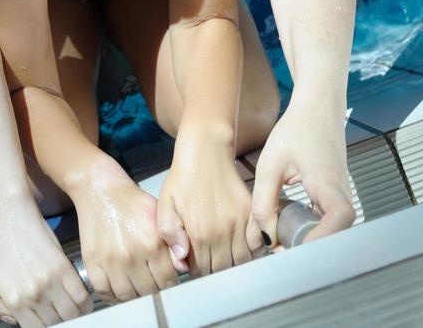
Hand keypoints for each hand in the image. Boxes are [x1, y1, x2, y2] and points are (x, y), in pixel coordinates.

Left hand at [0, 210, 91, 326]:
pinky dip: (85, 305)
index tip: (45, 321)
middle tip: (58, 315)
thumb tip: (14, 321)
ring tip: (70, 311)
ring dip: (74, 316)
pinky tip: (80, 303)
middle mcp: (33, 295)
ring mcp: (50, 282)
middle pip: (56, 324)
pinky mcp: (64, 268)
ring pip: (72, 314)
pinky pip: (82, 298)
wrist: (12, 221)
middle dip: (58, 323)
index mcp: (14, 301)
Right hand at [73, 173, 175, 303]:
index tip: (166, 279)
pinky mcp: (92, 262)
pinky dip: (111, 295)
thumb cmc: (132, 202)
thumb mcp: (160, 215)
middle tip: (151, 281)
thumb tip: (183, 268)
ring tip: (136, 286)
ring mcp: (110, 261)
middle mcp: (131, 255)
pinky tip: (118, 288)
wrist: (100, 190)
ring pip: (127, 296)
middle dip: (153, 289)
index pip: (168, 281)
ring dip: (134, 295)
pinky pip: (104, 291)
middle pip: (149, 292)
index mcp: (152, 244)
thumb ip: (174, 241)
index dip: (170, 283)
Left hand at [155, 140, 256, 276]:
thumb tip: (181, 258)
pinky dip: (252, 250)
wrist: (205, 150)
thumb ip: (170, 232)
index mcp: (197, 231)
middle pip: (222, 268)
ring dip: (233, 262)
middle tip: (209, 261)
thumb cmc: (182, 177)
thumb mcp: (164, 203)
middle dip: (214, 269)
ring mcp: (238, 222)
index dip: (197, 271)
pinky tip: (241, 246)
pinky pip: (257, 244)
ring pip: (241, 260)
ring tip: (223, 255)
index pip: (201, 269)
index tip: (195, 265)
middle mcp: (220, 230)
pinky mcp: (250, 212)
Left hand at [249, 103, 354, 246]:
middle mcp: (342, 194)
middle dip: (309, 248)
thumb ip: (263, 202)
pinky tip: (287, 227)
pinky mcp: (335, 200)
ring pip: (333, 233)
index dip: (322, 238)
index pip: (340, 218)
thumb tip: (260, 239)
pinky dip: (309, 231)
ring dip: (308, 241)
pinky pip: (327, 224)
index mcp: (328, 181)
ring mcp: (341, 198)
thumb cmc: (297, 129)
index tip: (297, 250)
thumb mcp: (270, 164)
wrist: (317, 109)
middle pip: (337, 235)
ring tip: (280, 239)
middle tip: (278, 249)